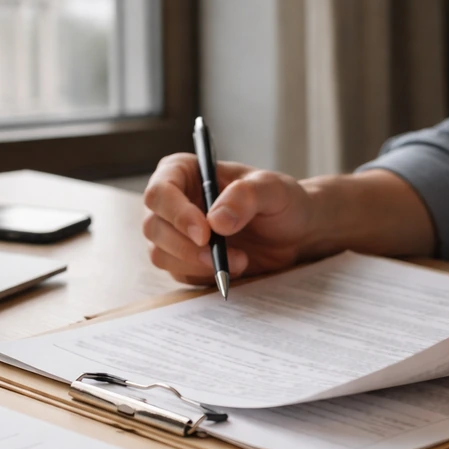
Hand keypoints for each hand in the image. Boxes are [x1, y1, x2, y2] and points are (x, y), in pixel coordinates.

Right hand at [142, 153, 315, 284]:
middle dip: (186, 247)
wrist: (295, 234)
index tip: (204, 233)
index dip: (176, 213)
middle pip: (153, 227)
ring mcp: (175, 233)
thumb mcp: (273, 190)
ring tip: (239, 260)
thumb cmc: (282, 201)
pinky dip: (205, 276)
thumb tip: (216, 220)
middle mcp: (173, 202)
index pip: (160, 192)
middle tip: (219, 255)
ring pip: (161, 255)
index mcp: (185, 172)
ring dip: (197, 264)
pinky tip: (233, 267)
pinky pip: (179, 274)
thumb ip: (246, 196)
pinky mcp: (184, 260)